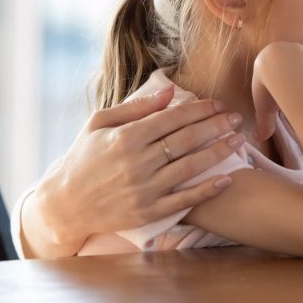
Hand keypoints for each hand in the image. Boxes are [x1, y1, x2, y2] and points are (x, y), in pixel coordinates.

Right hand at [28, 86, 244, 254]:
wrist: (64, 204)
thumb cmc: (83, 157)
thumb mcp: (100, 123)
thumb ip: (136, 107)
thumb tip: (169, 90)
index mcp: (126, 138)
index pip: (173, 118)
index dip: (200, 110)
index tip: (219, 104)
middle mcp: (137, 163)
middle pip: (187, 140)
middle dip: (216, 126)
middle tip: (237, 118)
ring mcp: (144, 189)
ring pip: (190, 168)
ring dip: (218, 153)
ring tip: (238, 140)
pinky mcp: (148, 212)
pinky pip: (184, 200)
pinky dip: (207, 190)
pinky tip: (227, 178)